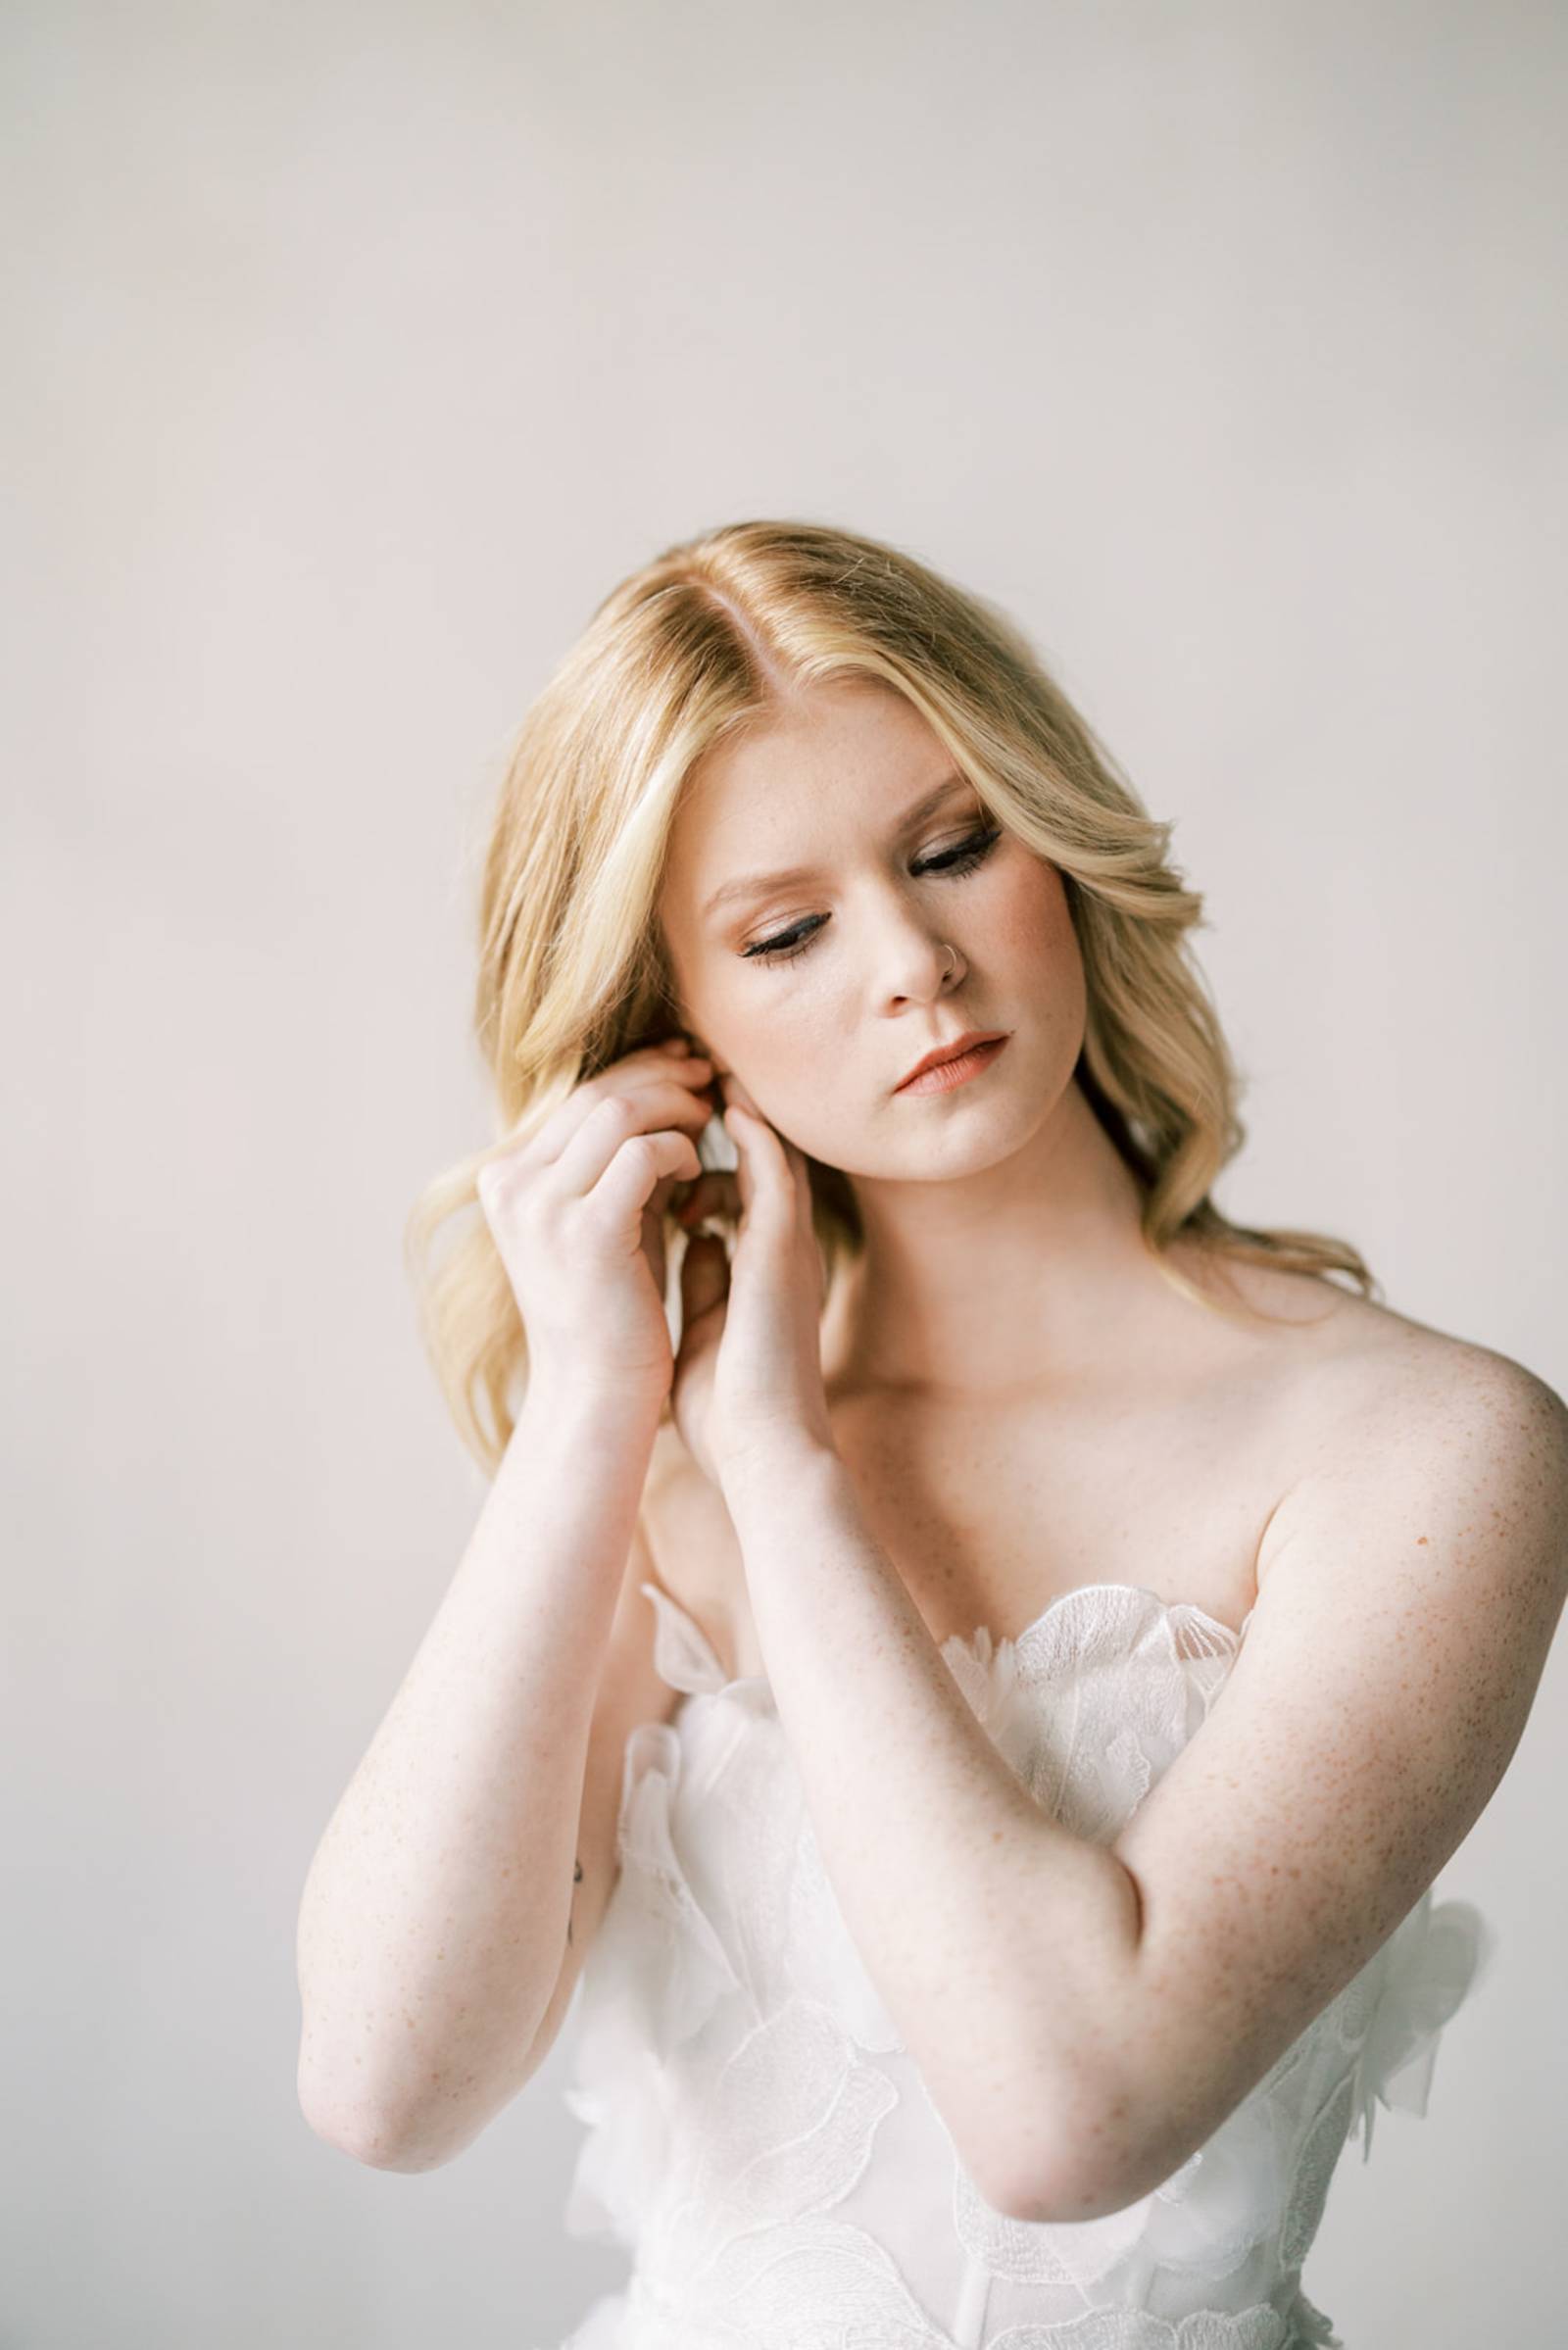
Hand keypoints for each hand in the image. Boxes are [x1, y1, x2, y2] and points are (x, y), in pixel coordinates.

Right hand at [474, 1035, 717, 1404]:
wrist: (598, 1394)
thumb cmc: (614, 1309)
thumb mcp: (610, 1217)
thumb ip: (622, 1160)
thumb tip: (663, 1093)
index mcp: (506, 1179)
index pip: (576, 1095)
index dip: (636, 1069)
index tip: (684, 1063)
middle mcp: (510, 1186)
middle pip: (595, 1093)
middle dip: (660, 1074)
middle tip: (708, 1072)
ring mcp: (540, 1208)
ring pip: (618, 1112)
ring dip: (674, 1105)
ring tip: (709, 1116)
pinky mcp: (583, 1232)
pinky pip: (640, 1154)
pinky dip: (677, 1149)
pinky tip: (697, 1168)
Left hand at [669, 1073, 835, 1488]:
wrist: (761, 1457)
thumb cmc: (731, 1413)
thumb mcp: (707, 1326)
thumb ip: (702, 1278)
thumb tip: (686, 1238)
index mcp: (759, 1271)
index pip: (737, 1189)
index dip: (706, 1149)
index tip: (669, 1122)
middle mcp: (780, 1252)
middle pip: (760, 1160)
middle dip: (727, 1115)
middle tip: (693, 1073)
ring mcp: (788, 1250)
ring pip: (773, 1156)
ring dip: (745, 1111)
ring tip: (710, 1069)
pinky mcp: (786, 1256)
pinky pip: (776, 1177)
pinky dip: (755, 1137)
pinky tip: (729, 1104)